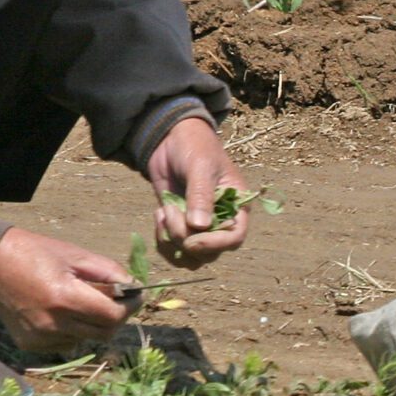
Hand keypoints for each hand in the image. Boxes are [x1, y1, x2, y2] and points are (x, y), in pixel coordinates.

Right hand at [0, 226, 133, 353]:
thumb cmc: (35, 253)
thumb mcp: (75, 255)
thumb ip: (108, 272)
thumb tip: (134, 286)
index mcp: (65, 298)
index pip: (112, 316)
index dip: (129, 307)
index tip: (135, 296)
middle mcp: (52, 324)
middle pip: (103, 334)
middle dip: (115, 318)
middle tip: (115, 301)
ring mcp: (39, 338)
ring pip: (85, 340)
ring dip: (92, 325)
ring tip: (80, 302)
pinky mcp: (30, 345)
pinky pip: (64, 344)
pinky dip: (72, 332)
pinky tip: (61, 313)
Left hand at [147, 118, 247, 268]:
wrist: (170, 139)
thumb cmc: (194, 146)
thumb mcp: (200, 166)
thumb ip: (201, 195)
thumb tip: (199, 226)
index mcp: (236, 206)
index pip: (234, 238)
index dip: (214, 245)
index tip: (192, 241)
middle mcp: (220, 221)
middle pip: (209, 252)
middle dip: (185, 239)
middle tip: (170, 212)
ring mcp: (198, 226)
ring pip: (190, 257)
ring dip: (171, 242)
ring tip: (164, 213)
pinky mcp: (178, 226)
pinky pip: (173, 249)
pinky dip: (162, 240)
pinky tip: (159, 214)